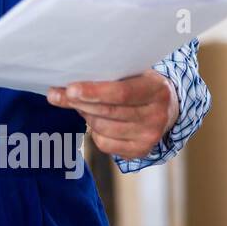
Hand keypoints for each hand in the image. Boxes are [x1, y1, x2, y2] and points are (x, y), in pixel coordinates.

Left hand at [47, 70, 178, 159]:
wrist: (168, 108)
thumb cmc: (140, 85)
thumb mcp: (132, 73)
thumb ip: (107, 77)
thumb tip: (67, 84)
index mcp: (157, 90)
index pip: (122, 93)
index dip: (94, 92)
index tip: (70, 89)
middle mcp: (157, 115)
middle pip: (108, 112)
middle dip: (79, 103)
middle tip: (58, 94)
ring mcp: (150, 136)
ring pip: (103, 128)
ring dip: (86, 115)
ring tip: (83, 105)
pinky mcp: (141, 151)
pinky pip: (105, 144)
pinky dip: (94, 132)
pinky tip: (97, 122)